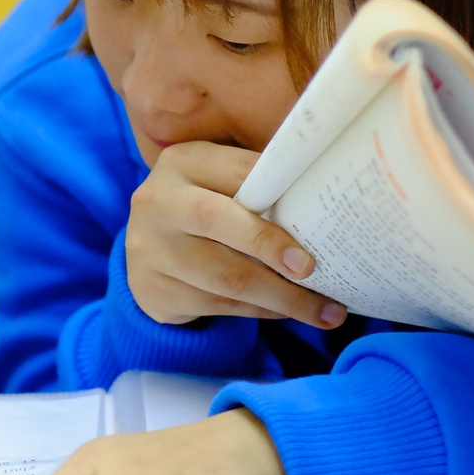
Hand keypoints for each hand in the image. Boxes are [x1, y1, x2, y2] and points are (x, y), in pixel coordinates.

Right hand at [127, 141, 346, 327]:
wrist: (146, 252)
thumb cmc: (202, 210)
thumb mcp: (217, 184)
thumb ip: (258, 187)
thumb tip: (327, 204)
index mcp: (183, 163)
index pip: (237, 171)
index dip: (278, 192)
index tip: (319, 216)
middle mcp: (159, 202)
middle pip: (218, 221)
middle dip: (270, 246)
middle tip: (312, 270)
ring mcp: (150, 250)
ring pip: (225, 276)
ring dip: (282, 297)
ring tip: (325, 312)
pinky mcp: (153, 291)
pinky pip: (219, 305)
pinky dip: (261, 311)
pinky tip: (287, 312)